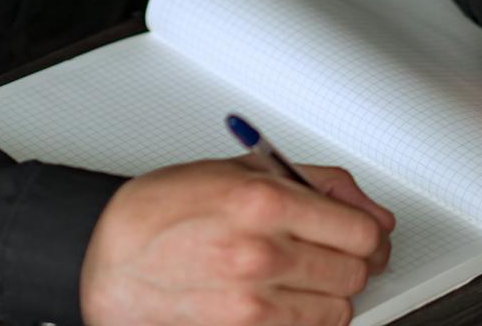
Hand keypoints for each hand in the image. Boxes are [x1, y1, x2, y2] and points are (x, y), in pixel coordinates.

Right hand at [79, 154, 395, 325]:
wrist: (112, 261)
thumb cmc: (164, 212)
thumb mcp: (240, 170)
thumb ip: (314, 182)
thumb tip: (366, 206)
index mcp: (263, 202)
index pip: (361, 230)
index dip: (369, 232)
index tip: (364, 234)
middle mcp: (261, 255)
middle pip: (355, 271)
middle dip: (352, 261)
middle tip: (332, 253)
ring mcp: (252, 303)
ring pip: (337, 309)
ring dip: (328, 294)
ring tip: (299, 275)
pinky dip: (304, 318)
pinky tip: (282, 298)